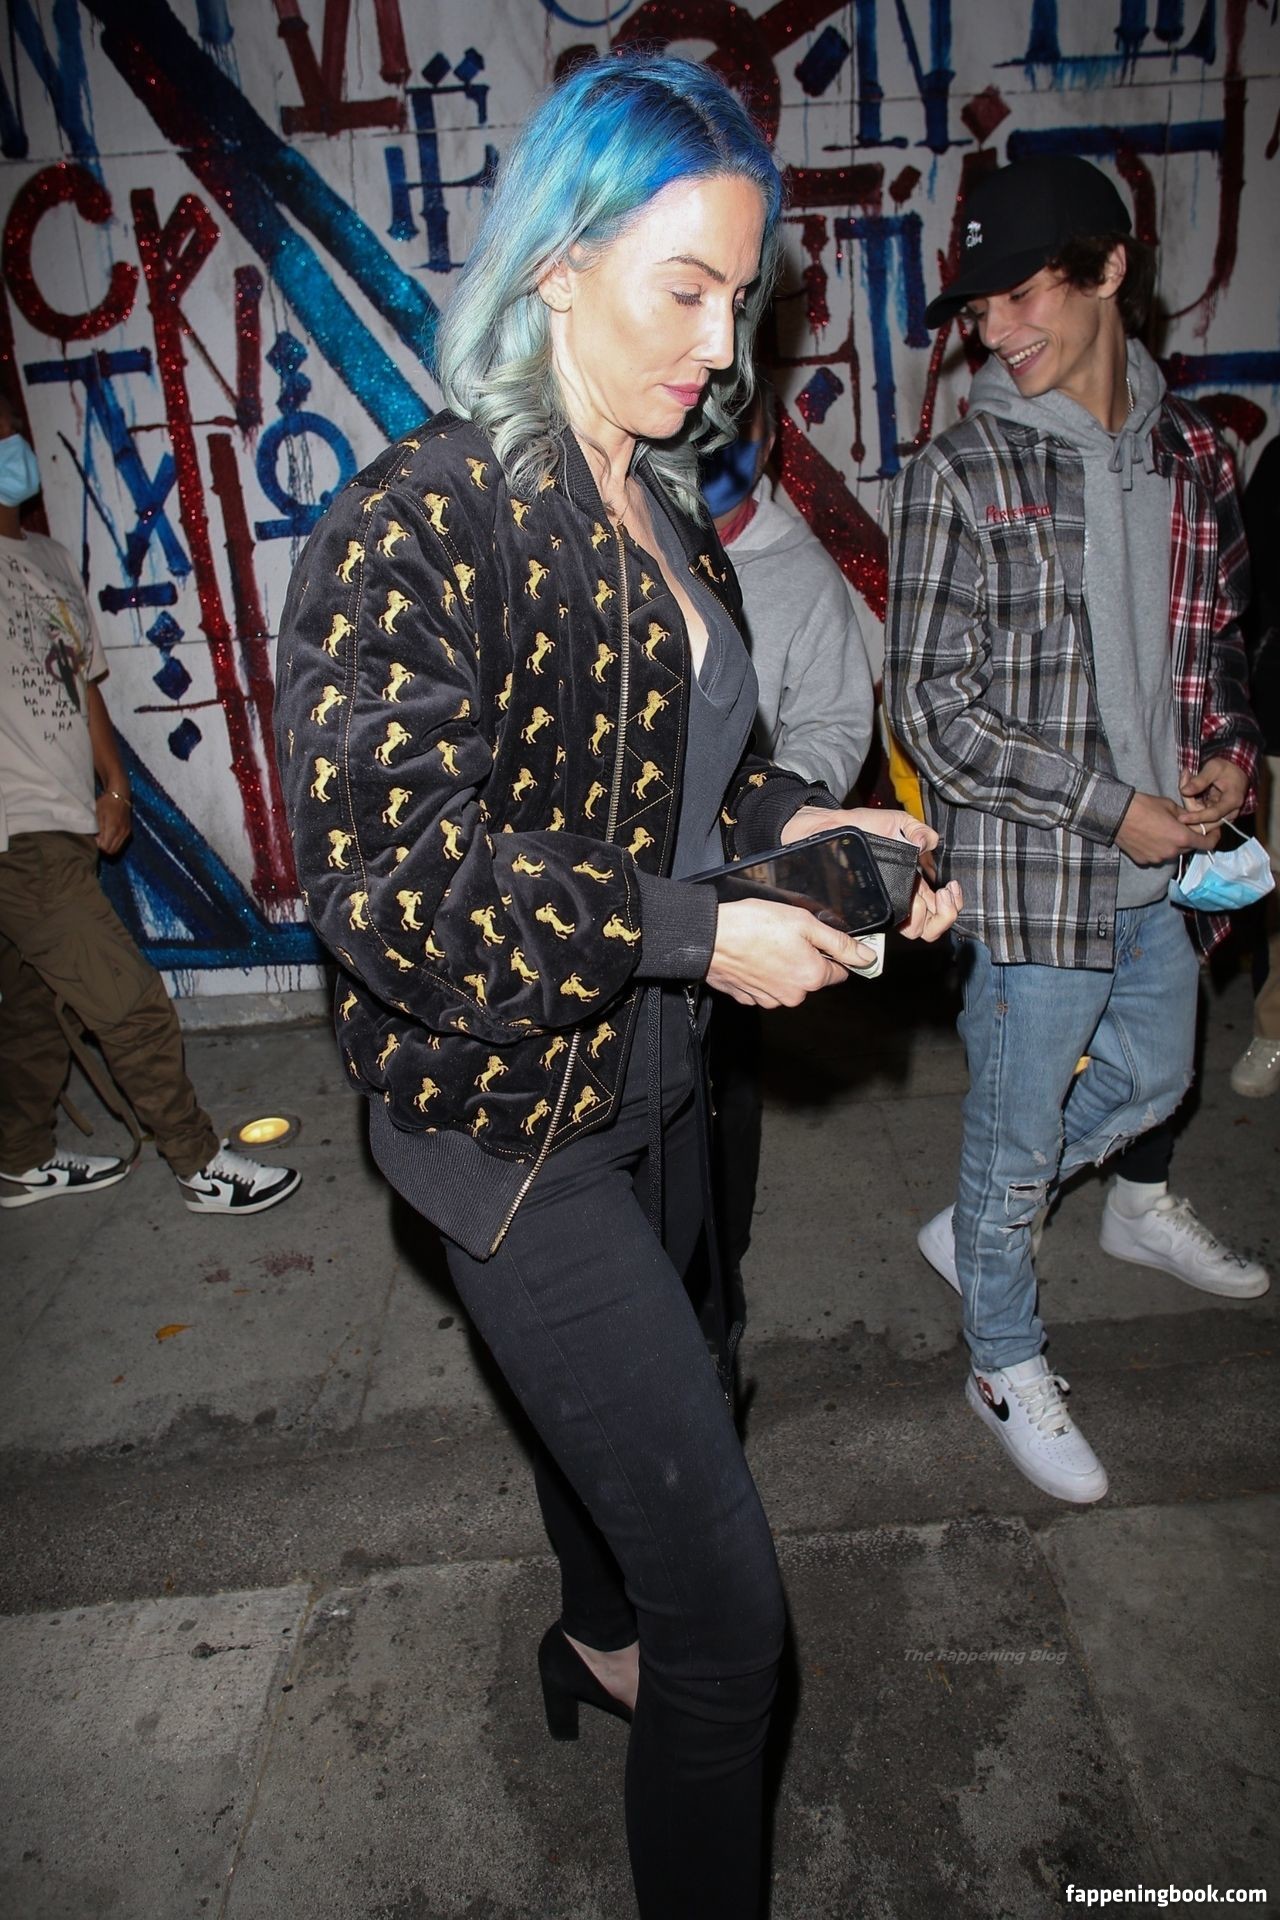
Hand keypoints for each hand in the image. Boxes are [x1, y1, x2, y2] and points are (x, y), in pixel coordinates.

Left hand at [95, 790, 131, 855]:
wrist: (120, 794)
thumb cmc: (106, 803)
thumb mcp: (98, 815)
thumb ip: (99, 830)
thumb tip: (97, 841)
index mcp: (113, 829)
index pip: (105, 848)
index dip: (98, 846)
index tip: (94, 838)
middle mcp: (122, 833)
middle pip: (112, 851)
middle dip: (104, 848)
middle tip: (98, 839)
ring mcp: (126, 832)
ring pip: (117, 848)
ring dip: (109, 846)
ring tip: (103, 837)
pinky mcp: (129, 830)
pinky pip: (121, 842)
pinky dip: (114, 842)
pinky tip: (110, 834)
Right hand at [706, 897, 877, 1008]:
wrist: (710, 937)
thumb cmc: (754, 925)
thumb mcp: (805, 923)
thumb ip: (840, 943)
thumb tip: (867, 957)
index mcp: (812, 976)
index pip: (838, 972)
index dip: (830, 953)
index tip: (816, 939)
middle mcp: (793, 994)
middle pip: (811, 978)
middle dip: (804, 959)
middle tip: (786, 936)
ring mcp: (769, 999)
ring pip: (787, 983)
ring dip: (782, 966)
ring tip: (766, 944)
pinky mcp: (748, 998)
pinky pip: (764, 987)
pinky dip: (762, 973)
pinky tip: (753, 956)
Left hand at [779, 804, 959, 940]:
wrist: (832, 829)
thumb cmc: (863, 826)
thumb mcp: (898, 822)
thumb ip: (919, 830)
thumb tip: (927, 843)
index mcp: (915, 882)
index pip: (940, 907)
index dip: (951, 904)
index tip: (948, 888)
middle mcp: (904, 897)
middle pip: (932, 925)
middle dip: (944, 914)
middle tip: (941, 895)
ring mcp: (889, 904)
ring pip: (916, 930)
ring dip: (929, 919)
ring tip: (925, 900)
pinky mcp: (872, 909)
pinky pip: (890, 925)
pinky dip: (907, 921)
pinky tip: (908, 904)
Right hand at [1116, 790, 1210, 863]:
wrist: (1117, 815)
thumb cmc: (1144, 806)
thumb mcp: (1170, 806)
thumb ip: (1185, 817)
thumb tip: (1191, 821)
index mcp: (1182, 837)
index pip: (1208, 844)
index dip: (1214, 838)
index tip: (1212, 832)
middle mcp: (1172, 852)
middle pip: (1189, 848)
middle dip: (1189, 838)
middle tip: (1181, 826)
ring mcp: (1158, 858)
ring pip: (1172, 852)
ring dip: (1172, 844)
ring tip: (1160, 831)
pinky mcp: (1144, 861)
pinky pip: (1156, 856)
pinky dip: (1156, 848)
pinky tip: (1147, 837)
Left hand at [1177, 757, 1247, 831]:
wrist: (1235, 770)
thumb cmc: (1226, 767)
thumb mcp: (1214, 768)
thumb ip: (1200, 780)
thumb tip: (1184, 792)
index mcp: (1232, 801)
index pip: (1213, 815)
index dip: (1196, 817)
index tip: (1181, 819)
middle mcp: (1229, 812)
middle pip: (1205, 820)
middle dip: (1189, 804)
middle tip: (1183, 782)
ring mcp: (1222, 815)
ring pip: (1199, 817)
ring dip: (1188, 800)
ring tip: (1186, 778)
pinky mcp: (1214, 814)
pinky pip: (1199, 813)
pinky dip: (1191, 801)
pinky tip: (1188, 785)